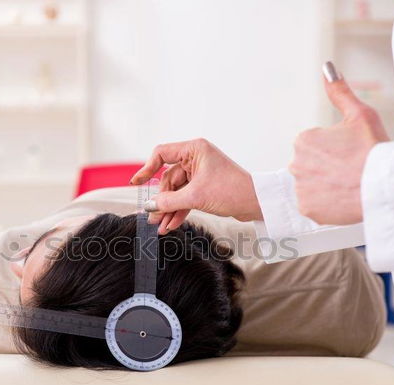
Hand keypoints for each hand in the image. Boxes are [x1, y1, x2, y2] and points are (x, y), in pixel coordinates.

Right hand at [130, 138, 261, 233]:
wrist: (257, 203)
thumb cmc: (232, 191)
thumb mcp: (195, 197)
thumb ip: (169, 201)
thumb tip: (149, 206)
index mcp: (194, 149)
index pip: (161, 154)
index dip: (147, 169)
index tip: (136, 184)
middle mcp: (196, 158)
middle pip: (168, 179)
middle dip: (161, 201)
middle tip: (153, 218)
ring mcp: (200, 173)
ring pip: (176, 191)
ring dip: (169, 210)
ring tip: (161, 227)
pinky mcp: (204, 187)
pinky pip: (185, 198)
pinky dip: (179, 211)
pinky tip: (171, 225)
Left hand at [289, 63, 389, 224]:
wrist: (384, 185)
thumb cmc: (374, 149)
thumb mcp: (359, 114)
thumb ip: (339, 91)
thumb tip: (327, 68)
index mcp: (304, 140)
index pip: (316, 146)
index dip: (336, 150)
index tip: (350, 154)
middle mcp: (295, 164)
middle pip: (312, 166)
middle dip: (328, 168)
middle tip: (351, 170)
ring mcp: (300, 188)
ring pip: (313, 185)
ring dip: (327, 186)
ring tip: (349, 184)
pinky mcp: (307, 208)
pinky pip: (314, 205)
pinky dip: (326, 204)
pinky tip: (342, 198)